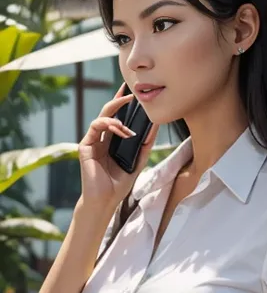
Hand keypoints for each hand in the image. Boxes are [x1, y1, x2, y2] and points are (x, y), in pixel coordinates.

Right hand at [78, 83, 159, 206]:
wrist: (105, 201)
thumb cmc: (119, 184)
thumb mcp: (138, 161)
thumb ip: (145, 144)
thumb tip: (155, 125)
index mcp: (112, 141)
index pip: (118, 117)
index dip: (124, 104)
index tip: (133, 92)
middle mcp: (101, 138)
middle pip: (109, 112)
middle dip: (119, 100)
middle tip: (131, 93)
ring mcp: (92, 141)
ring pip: (102, 117)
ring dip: (117, 117)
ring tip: (128, 127)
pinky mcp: (85, 146)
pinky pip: (96, 127)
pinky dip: (109, 125)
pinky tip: (120, 130)